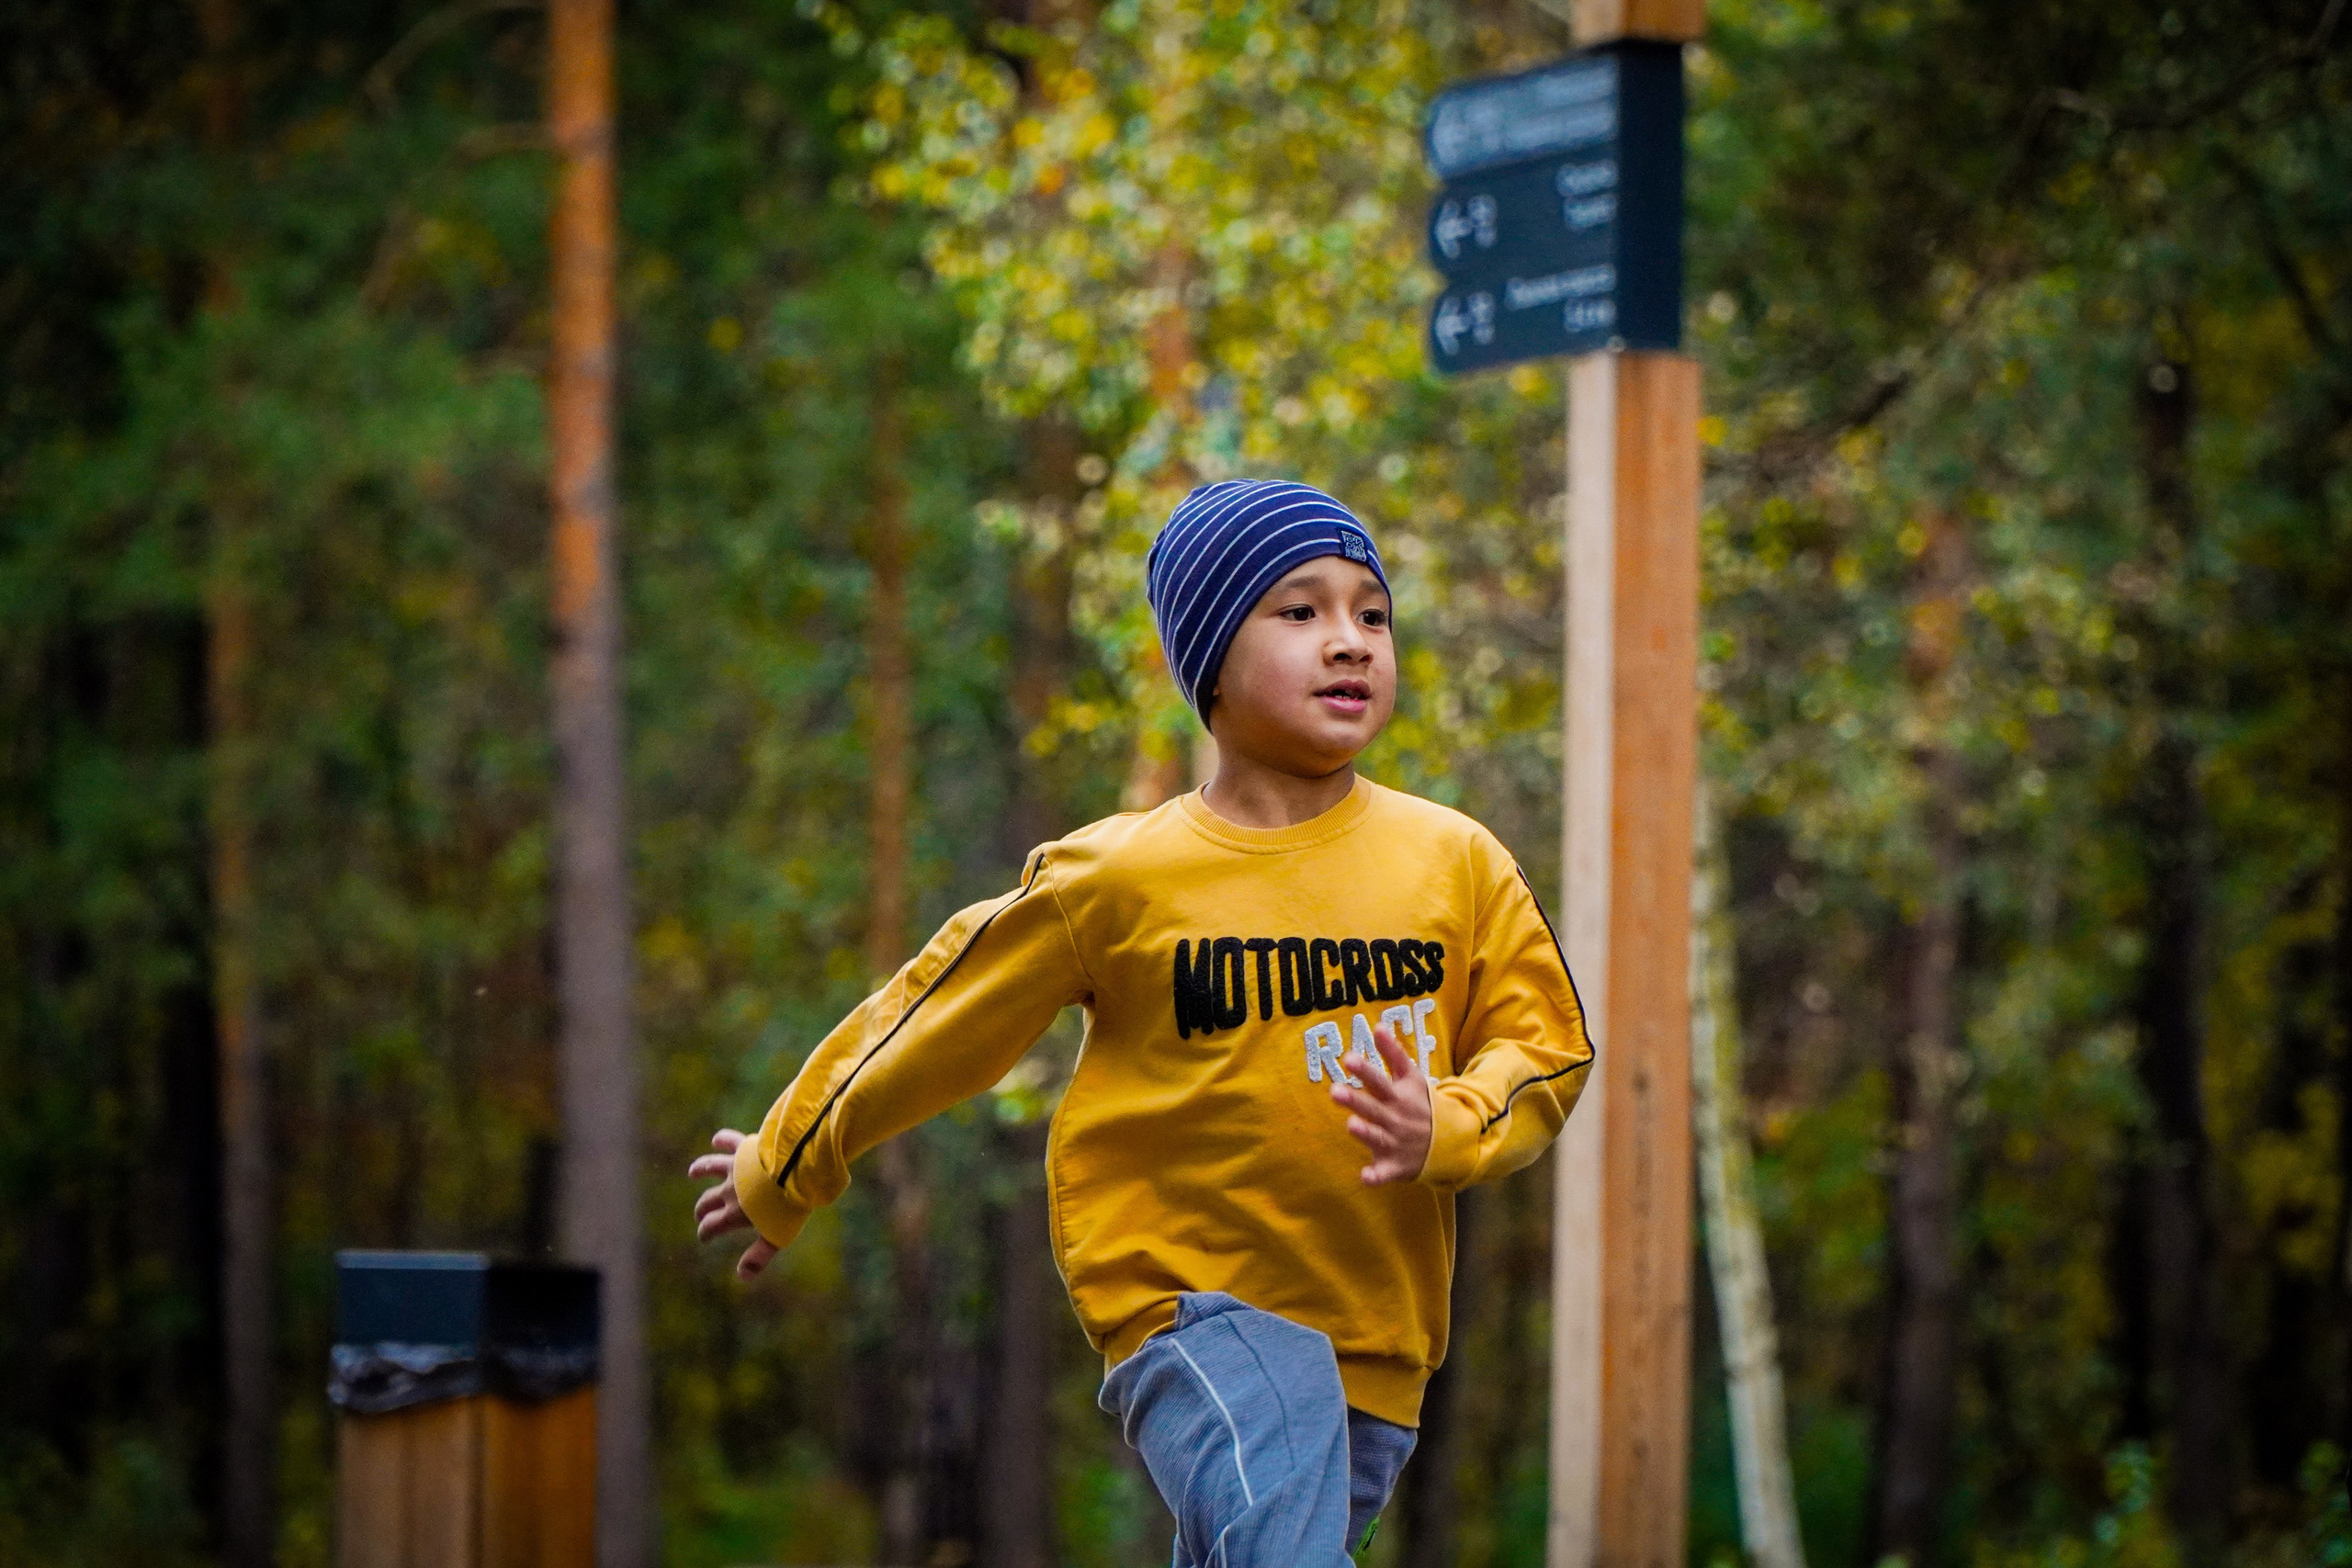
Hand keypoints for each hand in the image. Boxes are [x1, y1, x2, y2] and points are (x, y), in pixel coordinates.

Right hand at [688, 1129, 779, 1279]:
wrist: (794, 1172)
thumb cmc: (787, 1207)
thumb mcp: (776, 1237)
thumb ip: (758, 1257)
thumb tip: (743, 1277)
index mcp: (734, 1213)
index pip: (712, 1225)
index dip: (705, 1232)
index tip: (703, 1235)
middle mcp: (729, 1190)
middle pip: (708, 1200)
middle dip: (703, 1208)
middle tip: (700, 1213)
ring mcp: (737, 1167)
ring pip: (712, 1167)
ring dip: (701, 1169)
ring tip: (693, 1171)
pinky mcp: (747, 1148)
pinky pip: (731, 1142)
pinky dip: (723, 1139)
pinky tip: (718, 1139)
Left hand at [1330, 1024, 1432, 1184]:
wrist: (1448, 1142)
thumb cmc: (1421, 1104)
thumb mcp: (1412, 1078)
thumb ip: (1393, 1053)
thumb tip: (1378, 1024)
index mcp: (1398, 1097)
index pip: (1379, 1080)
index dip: (1364, 1070)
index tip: (1348, 1058)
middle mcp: (1395, 1119)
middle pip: (1373, 1108)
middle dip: (1355, 1101)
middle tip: (1334, 1091)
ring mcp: (1395, 1143)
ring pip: (1377, 1138)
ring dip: (1365, 1133)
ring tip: (1351, 1125)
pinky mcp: (1394, 1165)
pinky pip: (1384, 1173)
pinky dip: (1376, 1176)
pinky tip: (1366, 1177)